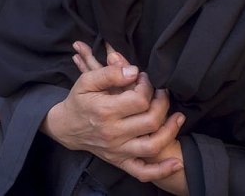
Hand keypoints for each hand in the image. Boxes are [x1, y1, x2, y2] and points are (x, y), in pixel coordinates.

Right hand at [45, 61, 178, 168]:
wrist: (66, 127)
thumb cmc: (79, 101)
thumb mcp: (87, 80)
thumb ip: (109, 73)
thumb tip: (134, 71)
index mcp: (105, 111)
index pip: (139, 100)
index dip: (147, 87)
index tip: (145, 78)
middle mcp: (113, 133)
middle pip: (150, 121)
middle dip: (162, 103)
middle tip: (161, 92)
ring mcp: (117, 150)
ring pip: (152, 145)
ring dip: (170, 131)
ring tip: (178, 117)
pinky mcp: (119, 161)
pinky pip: (142, 172)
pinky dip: (161, 171)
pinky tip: (176, 163)